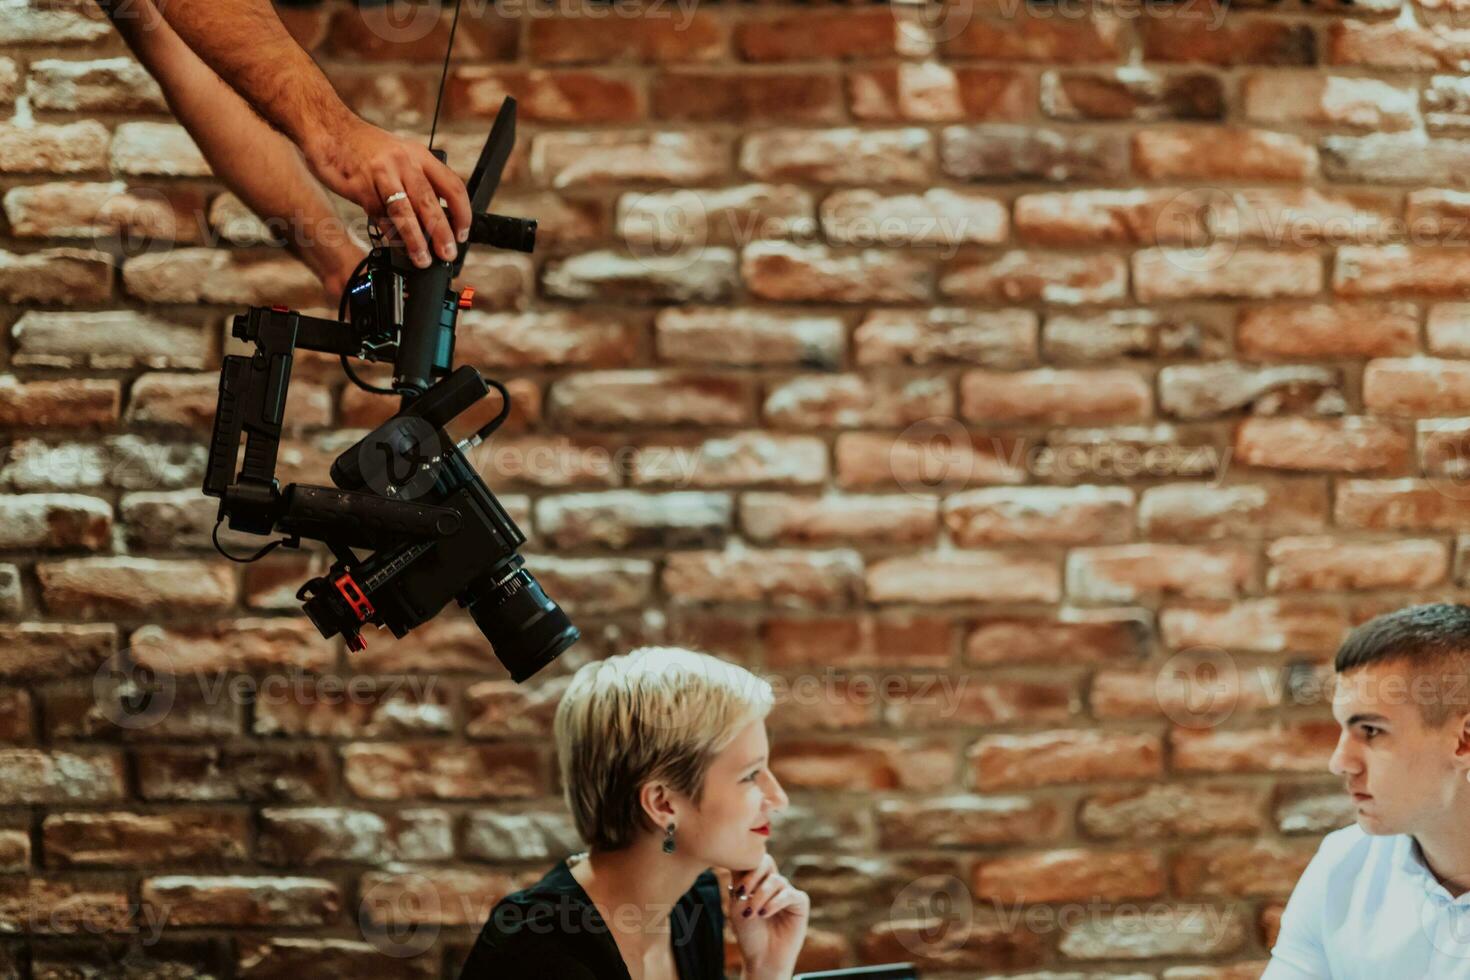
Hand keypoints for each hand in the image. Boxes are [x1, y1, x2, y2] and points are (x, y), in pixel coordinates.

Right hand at [303, 118, 470, 269]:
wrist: (329, 128)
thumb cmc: (366, 148)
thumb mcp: (401, 156)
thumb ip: (419, 182)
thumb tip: (437, 221)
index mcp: (420, 155)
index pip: (452, 186)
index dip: (462, 213)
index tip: (462, 233)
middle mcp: (404, 162)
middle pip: (430, 202)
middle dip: (442, 233)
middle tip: (448, 253)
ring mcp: (382, 174)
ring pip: (405, 212)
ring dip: (416, 240)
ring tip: (422, 259)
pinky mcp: (361, 186)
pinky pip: (380, 216)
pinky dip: (389, 234)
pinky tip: (396, 246)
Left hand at [727, 853, 809, 979]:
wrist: (761, 957)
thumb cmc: (748, 932)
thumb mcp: (737, 904)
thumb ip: (739, 880)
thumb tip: (738, 856)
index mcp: (756, 880)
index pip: (752, 860)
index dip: (743, 867)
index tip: (735, 889)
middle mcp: (772, 882)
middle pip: (766, 862)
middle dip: (752, 876)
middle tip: (742, 894)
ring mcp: (787, 891)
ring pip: (775, 880)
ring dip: (760, 896)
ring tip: (751, 913)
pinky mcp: (800, 902)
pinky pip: (789, 894)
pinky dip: (775, 903)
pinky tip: (764, 914)